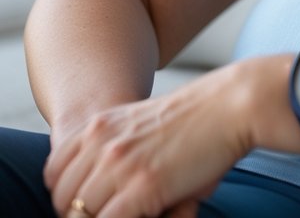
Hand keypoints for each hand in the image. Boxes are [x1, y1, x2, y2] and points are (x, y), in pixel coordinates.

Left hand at [43, 58, 285, 217]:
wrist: (235, 103)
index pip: (55, 173)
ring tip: (136, 209)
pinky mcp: (143, 187)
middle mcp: (103, 143)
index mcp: (100, 125)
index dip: (68, 194)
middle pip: (64, 199)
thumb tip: (103, 199)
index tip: (91, 201)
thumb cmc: (199, 118)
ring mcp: (121, 165)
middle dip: (83, 214)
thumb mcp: (144, 125)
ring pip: (81, 216)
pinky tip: (149, 213)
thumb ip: (116, 150)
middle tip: (115, 210)